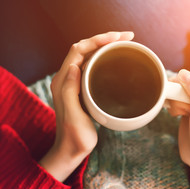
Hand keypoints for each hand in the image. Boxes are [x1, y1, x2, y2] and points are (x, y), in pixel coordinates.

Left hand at [40, 32, 134, 181]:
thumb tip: (74, 67)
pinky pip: (91, 66)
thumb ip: (70, 92)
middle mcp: (66, 79)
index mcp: (62, 82)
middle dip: (104, 39)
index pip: (78, 50)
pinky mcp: (80, 89)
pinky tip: (115, 60)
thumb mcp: (73, 116)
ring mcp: (73, 83)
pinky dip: (104, 58)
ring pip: (88, 56)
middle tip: (127, 37)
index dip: (97, 40)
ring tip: (124, 43)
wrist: (71, 149)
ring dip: (104, 46)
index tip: (118, 37)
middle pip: (84, 49)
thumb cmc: (74, 137)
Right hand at [167, 69, 189, 177]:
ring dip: (175, 104)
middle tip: (188, 112)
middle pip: (179, 82)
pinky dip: (172, 107)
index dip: (184, 94)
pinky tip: (181, 115)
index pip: (188, 77)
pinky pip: (171, 97)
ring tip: (186, 115)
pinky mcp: (187, 102)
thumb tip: (183, 74)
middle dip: (178, 99)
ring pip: (173, 90)